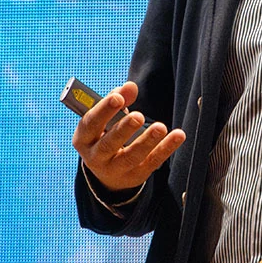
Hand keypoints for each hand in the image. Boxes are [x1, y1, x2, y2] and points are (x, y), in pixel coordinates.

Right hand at [71, 81, 185, 193]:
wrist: (107, 171)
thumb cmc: (105, 134)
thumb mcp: (106, 118)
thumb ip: (118, 99)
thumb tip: (130, 87)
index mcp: (83, 139)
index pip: (90, 123)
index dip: (103, 110)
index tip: (118, 97)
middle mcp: (96, 157)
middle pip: (109, 143)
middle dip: (124, 128)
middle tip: (138, 116)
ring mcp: (115, 169)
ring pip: (131, 157)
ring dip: (147, 141)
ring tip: (160, 127)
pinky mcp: (135, 175)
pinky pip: (151, 162)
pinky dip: (165, 149)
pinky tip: (178, 136)